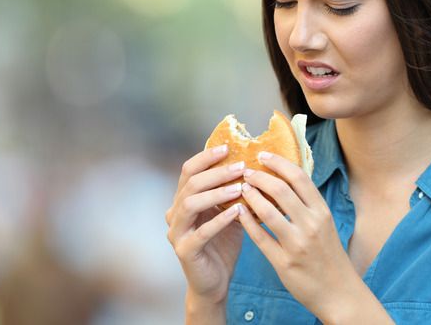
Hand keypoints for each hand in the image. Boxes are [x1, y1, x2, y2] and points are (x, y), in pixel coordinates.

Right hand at [165, 145, 246, 307]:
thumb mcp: (229, 212)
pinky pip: (200, 232)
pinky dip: (219, 220)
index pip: (189, 171)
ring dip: (216, 193)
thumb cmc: (223, 244)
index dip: (206, 157)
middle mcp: (174, 213)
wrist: (215, 282)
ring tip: (240, 187)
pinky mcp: (184, 251)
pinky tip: (238, 211)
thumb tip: (255, 165)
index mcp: (184, 200)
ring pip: (190, 204)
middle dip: (216, 172)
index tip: (228, 147)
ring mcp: (176, 232)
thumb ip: (234, 192)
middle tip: (241, 166)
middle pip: (190, 183)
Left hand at [237, 151, 360, 320]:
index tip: (263, 155)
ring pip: (267, 212)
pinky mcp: (284, 262)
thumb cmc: (328, 255)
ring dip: (250, 196)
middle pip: (281, 190)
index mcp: (322, 212)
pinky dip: (246, 222)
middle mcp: (311, 225)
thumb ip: (307, 204)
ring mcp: (297, 244)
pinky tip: (238, 212)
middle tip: (246, 172)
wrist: (338, 292)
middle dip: (260, 177)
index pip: (299, 177)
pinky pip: (260, 237)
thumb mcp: (325, 224)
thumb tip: (286, 178)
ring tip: (241, 189)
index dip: (279, 163)